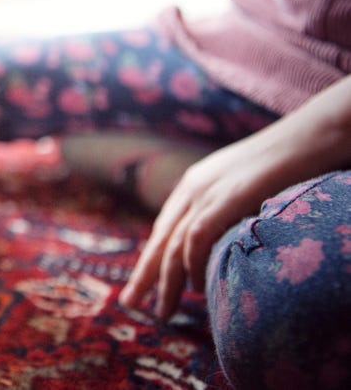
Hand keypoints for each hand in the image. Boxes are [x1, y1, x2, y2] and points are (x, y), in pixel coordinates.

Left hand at [118, 75, 350, 319]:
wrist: (313, 133)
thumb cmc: (290, 162)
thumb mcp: (248, 186)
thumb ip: (229, 209)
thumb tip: (223, 242)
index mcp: (196, 182)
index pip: (165, 227)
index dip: (152, 257)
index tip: (142, 284)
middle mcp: (195, 186)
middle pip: (161, 238)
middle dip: (144, 274)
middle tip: (130, 303)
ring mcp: (210, 190)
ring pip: (174, 243)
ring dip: (165, 280)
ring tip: (162, 310)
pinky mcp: (229, 195)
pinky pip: (198, 235)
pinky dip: (192, 262)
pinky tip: (194, 285)